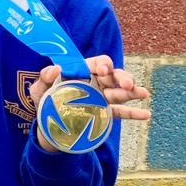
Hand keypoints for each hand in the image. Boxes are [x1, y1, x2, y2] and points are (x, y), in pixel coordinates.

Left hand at [29, 56, 150, 152]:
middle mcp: (96, 82)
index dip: (103, 64)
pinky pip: (121, 112)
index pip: (98, 63)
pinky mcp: (105, 113)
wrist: (47, 122)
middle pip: (114, 76)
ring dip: (132, 92)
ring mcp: (102, 97)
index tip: (103, 71)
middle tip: (128, 84)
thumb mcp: (40, 87)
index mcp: (83, 71)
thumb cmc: (45, 98)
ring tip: (143, 93)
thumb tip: (56, 68)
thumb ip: (45, 76)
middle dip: (123, 77)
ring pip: (121, 92)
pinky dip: (133, 113)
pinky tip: (145, 114)